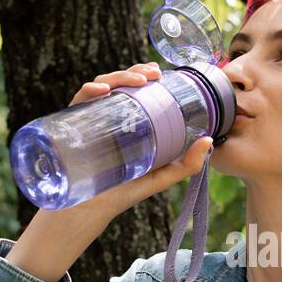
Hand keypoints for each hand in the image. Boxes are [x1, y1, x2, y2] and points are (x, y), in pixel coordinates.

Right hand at [72, 62, 214, 220]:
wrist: (91, 209)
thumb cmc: (123, 191)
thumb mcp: (160, 176)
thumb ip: (186, 164)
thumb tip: (210, 140)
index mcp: (125, 120)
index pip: (133, 88)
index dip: (144, 74)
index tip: (159, 72)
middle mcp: (106, 115)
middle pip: (118, 83)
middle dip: (134, 71)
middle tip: (153, 74)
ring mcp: (89, 119)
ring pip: (101, 86)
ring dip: (118, 77)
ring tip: (138, 82)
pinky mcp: (71, 126)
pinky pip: (78, 101)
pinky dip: (88, 91)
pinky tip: (101, 91)